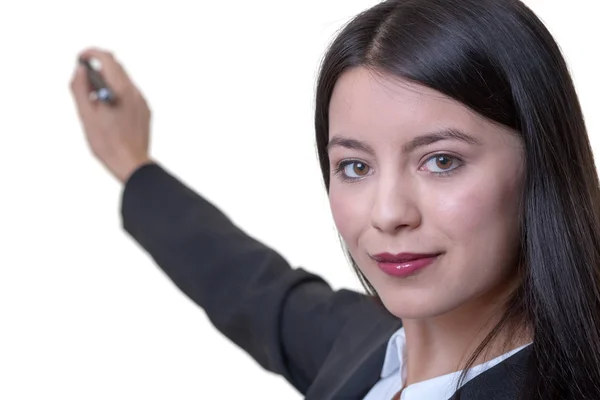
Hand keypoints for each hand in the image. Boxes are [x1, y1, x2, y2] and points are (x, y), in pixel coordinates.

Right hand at [70, 48, 152, 183]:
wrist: (132, 164)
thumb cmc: (107, 144)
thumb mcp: (86, 116)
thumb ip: (80, 89)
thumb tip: (80, 70)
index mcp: (121, 90)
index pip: (107, 58)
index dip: (91, 54)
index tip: (81, 59)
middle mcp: (135, 92)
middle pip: (117, 67)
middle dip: (98, 69)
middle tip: (84, 83)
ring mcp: (142, 102)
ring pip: (124, 81)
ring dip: (108, 83)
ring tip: (96, 103)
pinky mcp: (145, 111)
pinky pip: (131, 94)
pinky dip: (118, 94)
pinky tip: (109, 111)